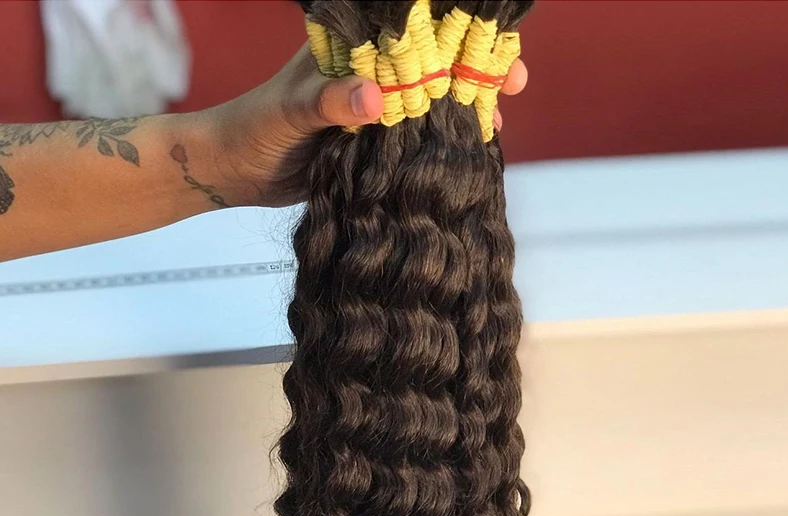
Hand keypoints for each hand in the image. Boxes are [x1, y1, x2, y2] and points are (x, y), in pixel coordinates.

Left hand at [205, 44, 528, 207]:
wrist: (234, 172)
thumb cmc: (253, 127)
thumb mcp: (289, 110)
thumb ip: (328, 101)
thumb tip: (376, 100)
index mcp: (351, 49)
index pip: (411, 31)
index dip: (455, 36)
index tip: (493, 48)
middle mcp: (368, 76)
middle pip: (431, 67)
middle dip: (473, 73)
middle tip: (513, 87)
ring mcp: (372, 113)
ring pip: (427, 107)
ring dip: (461, 114)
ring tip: (496, 125)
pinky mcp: (371, 148)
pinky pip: (412, 143)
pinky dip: (436, 148)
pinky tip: (464, 154)